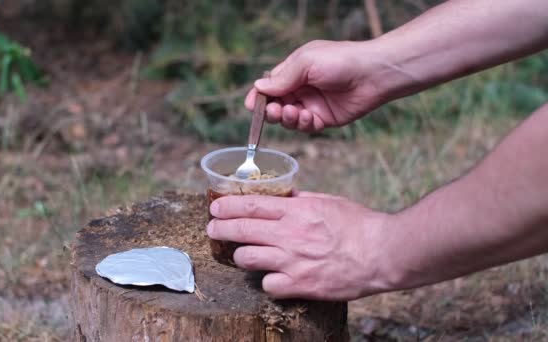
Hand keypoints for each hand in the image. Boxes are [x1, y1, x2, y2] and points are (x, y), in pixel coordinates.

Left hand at [206, 191, 394, 299]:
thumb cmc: (359, 225)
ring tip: (242, 255)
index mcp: (296, 211)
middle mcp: (289, 234)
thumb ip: (302, 200)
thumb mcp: (329, 202)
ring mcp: (292, 261)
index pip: (251, 205)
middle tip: (211, 229)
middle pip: (241, 230)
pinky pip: (268, 285)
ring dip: (241, 256)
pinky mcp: (300, 285)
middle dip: (220, 229)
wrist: (383, 253)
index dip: (227, 206)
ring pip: (247, 258)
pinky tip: (274, 278)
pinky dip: (267, 282)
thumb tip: (283, 198)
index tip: (215, 208)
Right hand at [245, 40, 387, 132]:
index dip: (259, 97)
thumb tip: (258, 88)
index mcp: (294, 71)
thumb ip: (282, 78)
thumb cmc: (340, 61)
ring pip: (288, 119)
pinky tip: (309, 117)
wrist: (373, 75)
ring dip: (286, 119)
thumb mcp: (306, 63)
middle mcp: (301, 89)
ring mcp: (312, 105)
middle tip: (274, 111)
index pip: (269, 86)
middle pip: (275, 105)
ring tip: (292, 112)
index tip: (252, 106)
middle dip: (271, 111)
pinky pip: (305, 127)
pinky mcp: (324, 119)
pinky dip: (303, 124)